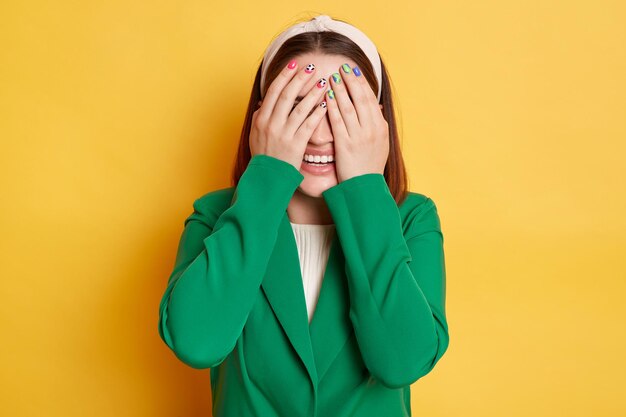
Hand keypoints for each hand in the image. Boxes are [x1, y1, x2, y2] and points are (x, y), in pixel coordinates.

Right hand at [249, 60, 328, 170]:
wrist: (266, 178)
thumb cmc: (263, 155)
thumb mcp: (255, 134)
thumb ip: (260, 117)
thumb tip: (264, 101)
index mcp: (261, 118)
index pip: (273, 91)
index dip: (284, 76)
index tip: (294, 64)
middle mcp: (271, 124)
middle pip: (286, 96)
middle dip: (299, 79)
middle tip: (311, 67)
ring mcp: (283, 134)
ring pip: (299, 109)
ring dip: (312, 94)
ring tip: (323, 82)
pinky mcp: (295, 145)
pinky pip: (308, 126)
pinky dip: (317, 114)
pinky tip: (325, 104)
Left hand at [325, 64, 388, 182]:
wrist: (364, 187)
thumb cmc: (369, 166)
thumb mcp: (380, 144)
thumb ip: (377, 124)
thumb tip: (377, 108)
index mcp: (380, 127)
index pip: (370, 99)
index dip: (362, 83)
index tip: (354, 70)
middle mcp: (372, 129)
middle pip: (361, 99)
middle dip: (351, 81)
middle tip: (343, 66)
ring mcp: (359, 137)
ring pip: (349, 107)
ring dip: (341, 89)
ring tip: (333, 76)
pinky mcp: (346, 145)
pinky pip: (339, 122)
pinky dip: (333, 107)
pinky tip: (327, 97)